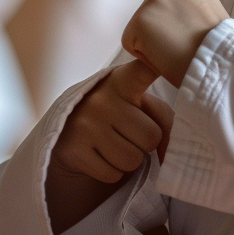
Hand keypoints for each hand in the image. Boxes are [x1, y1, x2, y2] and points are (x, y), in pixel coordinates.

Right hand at [51, 60, 172, 183]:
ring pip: (133, 160)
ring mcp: (86, 124)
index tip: (159, 60)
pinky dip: (112, 172)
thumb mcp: (135, 102)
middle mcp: (102, 99)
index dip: (155, 65)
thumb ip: (161, 116)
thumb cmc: (115, 113)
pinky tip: (101, 156)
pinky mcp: (74, 150)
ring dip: (129, 161)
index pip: (144, 70)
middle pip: (151, 136)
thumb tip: (168, 150)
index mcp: (122, 81)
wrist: (65, 130)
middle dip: (145, 143)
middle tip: (130, 135)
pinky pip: (113, 174)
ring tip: (116, 146)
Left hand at [122, 0, 229, 87]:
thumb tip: (172, 12)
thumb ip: (188, 3)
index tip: (193, 31)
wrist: (220, 63)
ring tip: (177, 50)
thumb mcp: (208, 8)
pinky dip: (144, 55)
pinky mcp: (139, 21)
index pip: (166, 0)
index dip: (176, 21)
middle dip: (162, 29)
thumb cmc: (218, 45)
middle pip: (151, 11)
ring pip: (141, 29)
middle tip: (184, 43)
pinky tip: (166, 56)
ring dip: (154, 42)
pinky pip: (131, 43)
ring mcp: (153, 0)